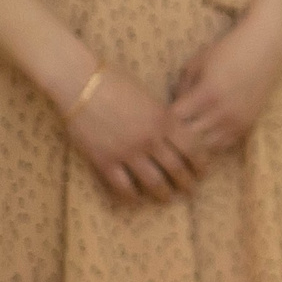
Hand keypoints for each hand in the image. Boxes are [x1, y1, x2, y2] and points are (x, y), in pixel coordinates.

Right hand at [63, 67, 203, 202]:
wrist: (79, 82)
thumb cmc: (114, 81)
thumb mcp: (148, 96)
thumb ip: (162, 117)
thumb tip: (173, 132)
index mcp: (164, 120)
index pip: (193, 149)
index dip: (201, 165)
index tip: (202, 172)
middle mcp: (150, 139)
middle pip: (177, 170)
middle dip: (187, 184)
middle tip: (190, 190)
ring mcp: (128, 152)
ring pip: (154, 182)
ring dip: (164, 194)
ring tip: (167, 198)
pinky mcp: (105, 160)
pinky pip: (123, 186)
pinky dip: (132, 197)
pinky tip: (136, 200)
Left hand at [170, 15, 281, 156]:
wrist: (264, 48)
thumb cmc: (227, 50)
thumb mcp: (196, 63)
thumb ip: (182, 87)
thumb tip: (174, 108)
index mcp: (206, 94)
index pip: (175, 119)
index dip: (164, 118)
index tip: (160, 115)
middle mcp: (222, 112)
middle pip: (189, 137)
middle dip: (177, 133)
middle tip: (170, 128)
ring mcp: (236, 121)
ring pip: (206, 147)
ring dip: (194, 142)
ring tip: (187, 134)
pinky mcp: (247, 125)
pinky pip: (224, 145)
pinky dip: (211, 143)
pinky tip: (205, 133)